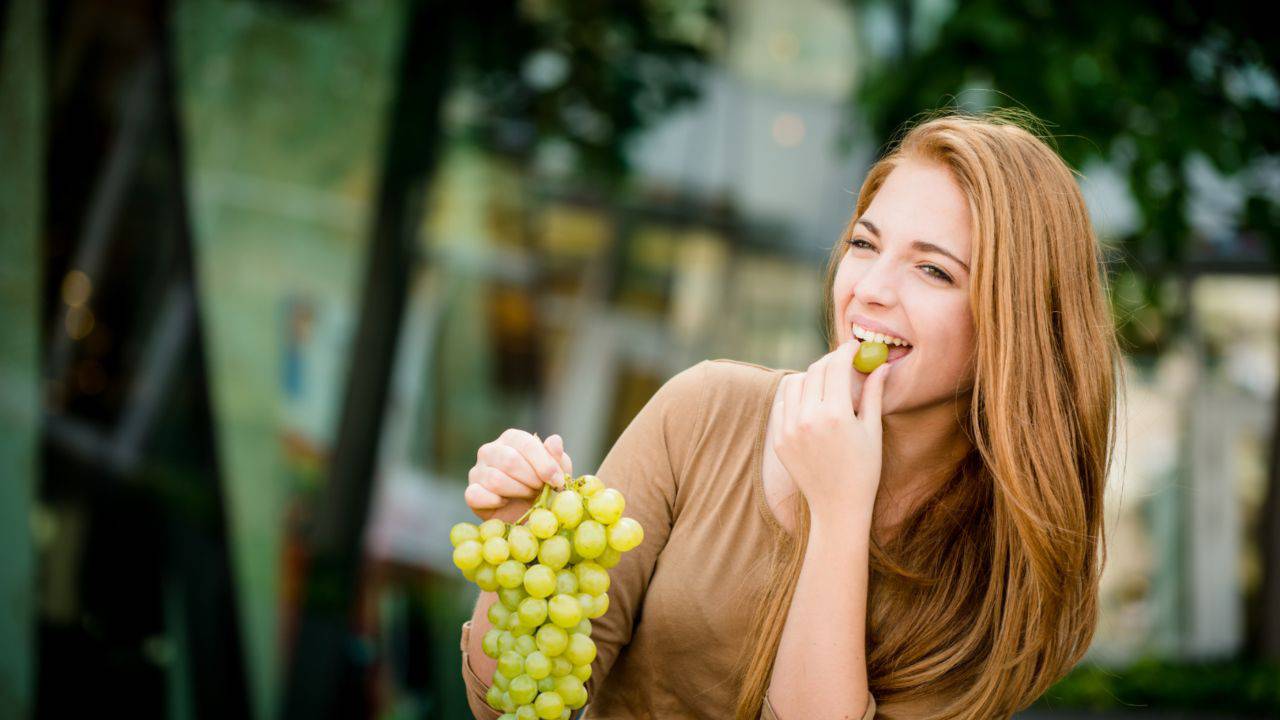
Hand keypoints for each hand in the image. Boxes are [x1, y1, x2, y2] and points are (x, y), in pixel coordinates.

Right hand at [465, 430, 573, 522]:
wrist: (529, 513)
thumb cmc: (543, 486)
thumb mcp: (557, 471)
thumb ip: (557, 456)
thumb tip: (554, 441)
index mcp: (511, 438)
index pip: (526, 443)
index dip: (544, 464)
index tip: (557, 481)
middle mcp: (490, 450)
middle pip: (510, 461)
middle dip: (531, 479)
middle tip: (540, 489)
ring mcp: (477, 471)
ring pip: (495, 480)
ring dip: (518, 491)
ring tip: (528, 495)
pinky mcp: (471, 492)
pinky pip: (476, 495)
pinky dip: (494, 502)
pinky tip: (506, 503)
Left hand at [773, 339, 890, 528]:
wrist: (838, 507)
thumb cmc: (864, 470)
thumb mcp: (872, 430)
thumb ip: (874, 393)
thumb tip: (881, 364)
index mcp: (836, 415)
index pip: (836, 366)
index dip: (845, 351)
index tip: (853, 346)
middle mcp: (808, 419)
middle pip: (815, 371)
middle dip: (830, 361)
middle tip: (842, 362)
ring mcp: (789, 429)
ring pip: (794, 382)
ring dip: (810, 376)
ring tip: (826, 384)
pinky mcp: (778, 439)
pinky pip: (782, 403)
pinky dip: (795, 396)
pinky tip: (810, 402)